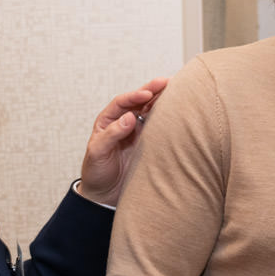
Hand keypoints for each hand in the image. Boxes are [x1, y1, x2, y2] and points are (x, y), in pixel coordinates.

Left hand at [77, 77, 167, 206]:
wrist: (104, 195)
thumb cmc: (96, 172)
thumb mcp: (97, 152)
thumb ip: (112, 134)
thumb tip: (129, 117)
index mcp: (108, 120)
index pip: (122, 103)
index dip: (134, 96)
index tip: (146, 94)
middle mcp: (124, 123)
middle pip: (139, 101)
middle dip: (153, 90)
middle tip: (167, 81)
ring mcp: (138, 132)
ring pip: (151, 111)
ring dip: (162, 100)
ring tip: (177, 90)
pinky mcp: (148, 143)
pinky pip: (159, 127)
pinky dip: (168, 118)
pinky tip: (178, 112)